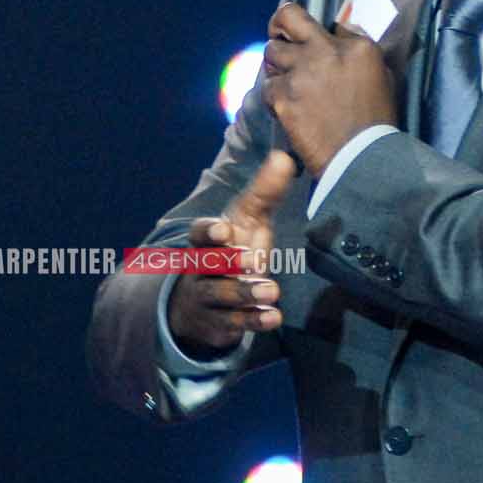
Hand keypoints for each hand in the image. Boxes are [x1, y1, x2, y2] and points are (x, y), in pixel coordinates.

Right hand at [167, 150, 295, 353]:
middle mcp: (202, 270)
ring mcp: (207, 299)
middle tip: (254, 260)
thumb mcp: (247, 221)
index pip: (198, 234)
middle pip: (209, 266)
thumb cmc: (233, 250)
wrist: (203, 303)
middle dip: (230, 263)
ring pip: (221, 297)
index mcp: (205, 242)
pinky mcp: (219, 324)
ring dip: (246, 294)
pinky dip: (253, 321)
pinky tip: (273, 318)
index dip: (209, 232)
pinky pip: (233, 324)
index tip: (224, 231)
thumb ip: (263, 193)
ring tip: (272, 291)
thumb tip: (284, 158)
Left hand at [261, 4, 396, 175]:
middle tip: (279, 36)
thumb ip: (358, 53)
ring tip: (286, 81)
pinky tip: (285, 108)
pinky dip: (273, 97)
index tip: (314, 43)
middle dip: (279, 24)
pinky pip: (267, 86)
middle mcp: (325, 51)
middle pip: (288, 18)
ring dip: (277, 65)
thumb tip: (339, 37)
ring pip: (271, 52)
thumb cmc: (376, 122)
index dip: (318, 34)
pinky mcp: (282, 96)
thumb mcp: (382, 78)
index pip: (328, 23)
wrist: (360, 158)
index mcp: (355, 47)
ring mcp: (301, 73)